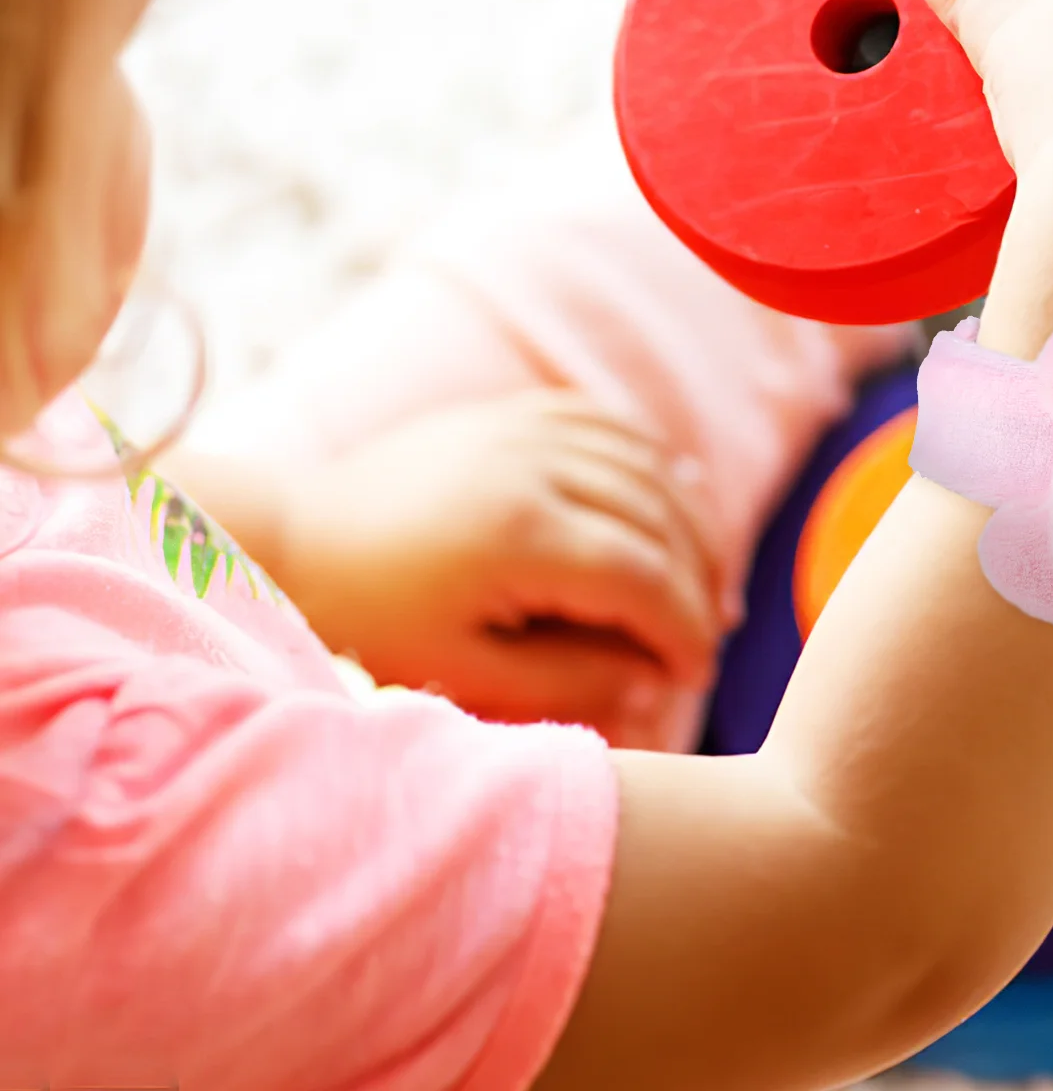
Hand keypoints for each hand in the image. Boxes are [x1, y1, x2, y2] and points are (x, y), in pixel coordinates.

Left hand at [268, 390, 730, 742]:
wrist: (299, 536)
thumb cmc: (373, 619)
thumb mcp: (463, 672)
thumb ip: (568, 681)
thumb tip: (655, 685)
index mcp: (519, 533)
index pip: (643, 578)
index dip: (685, 629)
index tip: (696, 674)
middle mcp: (535, 463)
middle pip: (661, 519)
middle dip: (698, 583)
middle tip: (708, 636)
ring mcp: (528, 426)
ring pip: (650, 467)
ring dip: (690, 525)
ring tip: (702, 583)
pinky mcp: (518, 411)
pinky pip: (615, 425)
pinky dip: (656, 464)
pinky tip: (670, 506)